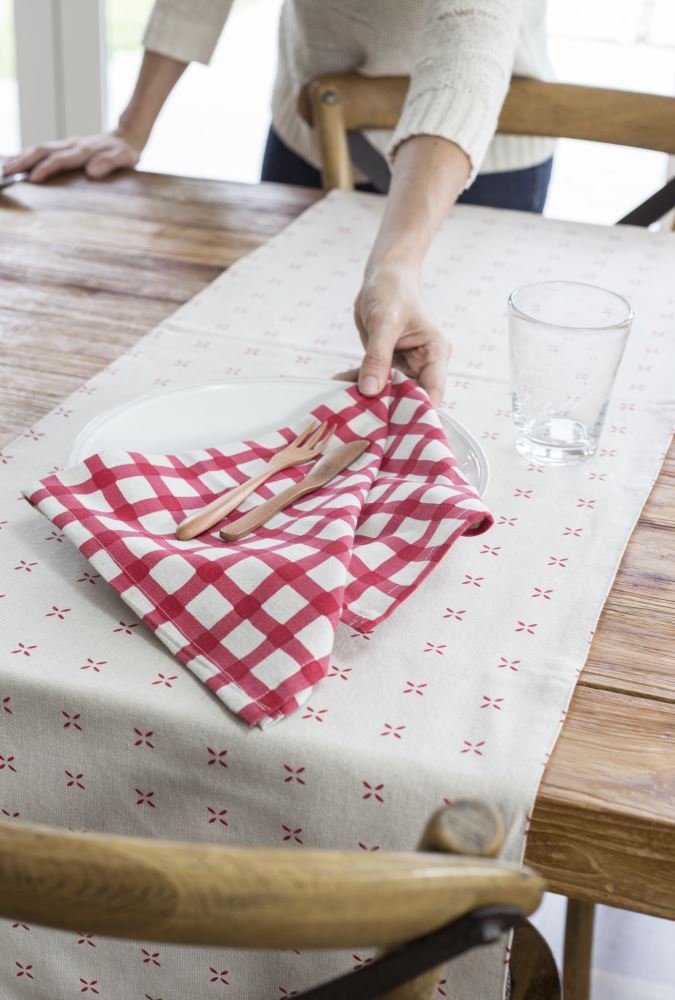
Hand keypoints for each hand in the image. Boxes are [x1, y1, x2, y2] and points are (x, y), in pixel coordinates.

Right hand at [2, 128, 142, 183]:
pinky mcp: (64, 146)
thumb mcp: (124, 158)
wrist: (125, 137)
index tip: (33, 179)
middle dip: (23, 161)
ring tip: (6, 168)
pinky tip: (16, 162)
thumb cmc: (125, 152)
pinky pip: (42, 150)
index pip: (60, 159)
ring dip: (21, 158)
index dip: (46, 169)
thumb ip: (108, 163)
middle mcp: (72, 144)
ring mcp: (66, 144)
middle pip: (42, 151)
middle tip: (7, 173)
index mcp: (84, 149)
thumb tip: (91, 172)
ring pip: (39, 148)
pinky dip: (27, 155)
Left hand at [339, 262, 450, 407]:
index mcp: (435, 354)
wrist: (383, 276)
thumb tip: (370, 390)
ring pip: (389, 394)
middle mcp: (423, 364)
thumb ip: (377, 357)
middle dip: (389, 410)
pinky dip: (356, 384)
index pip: (433, 392)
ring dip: (369, 399)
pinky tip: (338, 384)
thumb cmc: (393, 290)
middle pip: (411, 399)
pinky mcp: (387, 365)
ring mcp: (405, 366)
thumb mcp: (385, 322)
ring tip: (346, 403)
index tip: (395, 427)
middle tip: (364, 420)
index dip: (418, 412)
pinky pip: (373, 381)